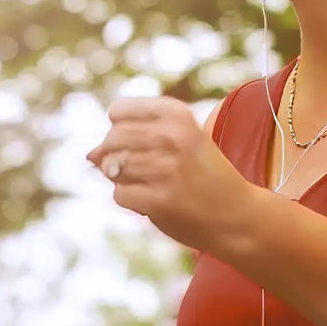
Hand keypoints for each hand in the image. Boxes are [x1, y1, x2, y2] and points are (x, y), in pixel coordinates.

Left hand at [86, 96, 255, 252]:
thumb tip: (89, 156)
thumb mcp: (179, 139)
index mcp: (177, 114)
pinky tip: (154, 199)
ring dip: (125, 178)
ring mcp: (164, 169)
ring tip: (153, 183)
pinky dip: (130, 198)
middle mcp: (171, 136)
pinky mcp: (158, 200)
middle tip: (146, 167)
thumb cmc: (203, 173)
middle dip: (117, 155)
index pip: (118, 110)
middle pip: (111, 139)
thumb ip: (135, 137)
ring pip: (112, 167)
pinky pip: (119, 194)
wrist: (237, 215)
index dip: (120, 127)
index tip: (142, 141)